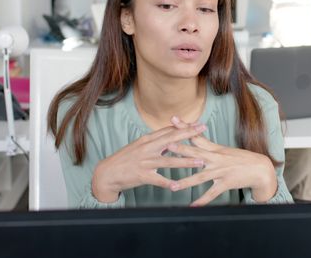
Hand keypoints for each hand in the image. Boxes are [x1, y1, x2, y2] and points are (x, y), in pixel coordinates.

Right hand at [91, 124, 206, 202]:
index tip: (198, 124)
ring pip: (169, 160)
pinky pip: (158, 180)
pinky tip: (178, 186)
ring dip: (186, 162)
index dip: (184, 127)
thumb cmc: (125, 160)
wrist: (107, 173)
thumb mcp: (139, 146)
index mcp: (147, 140)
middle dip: (188, 135)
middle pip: (171, 140)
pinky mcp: (142, 175)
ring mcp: (145, 162)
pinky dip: (168, 183)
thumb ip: (155, 142)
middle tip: (203, 131)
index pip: (168, 131)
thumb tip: (170, 137)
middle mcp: (147, 148)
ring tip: (200, 162)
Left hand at [168, 116, 277, 205]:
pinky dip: (203, 200)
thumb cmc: (240, 158)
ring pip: (201, 177)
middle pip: (196, 153)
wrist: (259, 168)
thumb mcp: (223, 149)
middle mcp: (216, 158)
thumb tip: (193, 135)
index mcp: (214, 149)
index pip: (197, 136)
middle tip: (168, 146)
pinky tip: (193, 206)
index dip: (185, 128)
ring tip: (173, 186)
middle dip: (182, 149)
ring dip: (186, 182)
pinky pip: (212, 193)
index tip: (173, 120)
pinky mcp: (226, 183)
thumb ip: (207, 144)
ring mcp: (221, 171)